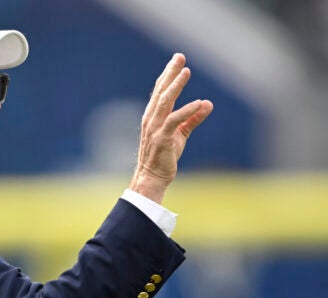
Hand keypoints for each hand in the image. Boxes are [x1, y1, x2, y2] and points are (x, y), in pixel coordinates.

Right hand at [129, 53, 213, 203]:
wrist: (152, 177)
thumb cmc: (165, 156)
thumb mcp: (181, 134)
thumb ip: (193, 118)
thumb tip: (208, 103)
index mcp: (154, 116)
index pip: (161, 91)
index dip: (168, 75)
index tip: (177, 60)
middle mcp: (151, 119)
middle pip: (161, 91)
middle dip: (170, 73)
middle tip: (180, 56)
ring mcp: (155, 128)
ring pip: (164, 102)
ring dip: (175, 86)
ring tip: (186, 71)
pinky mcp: (162, 139)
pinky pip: (173, 121)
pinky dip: (186, 111)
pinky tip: (198, 103)